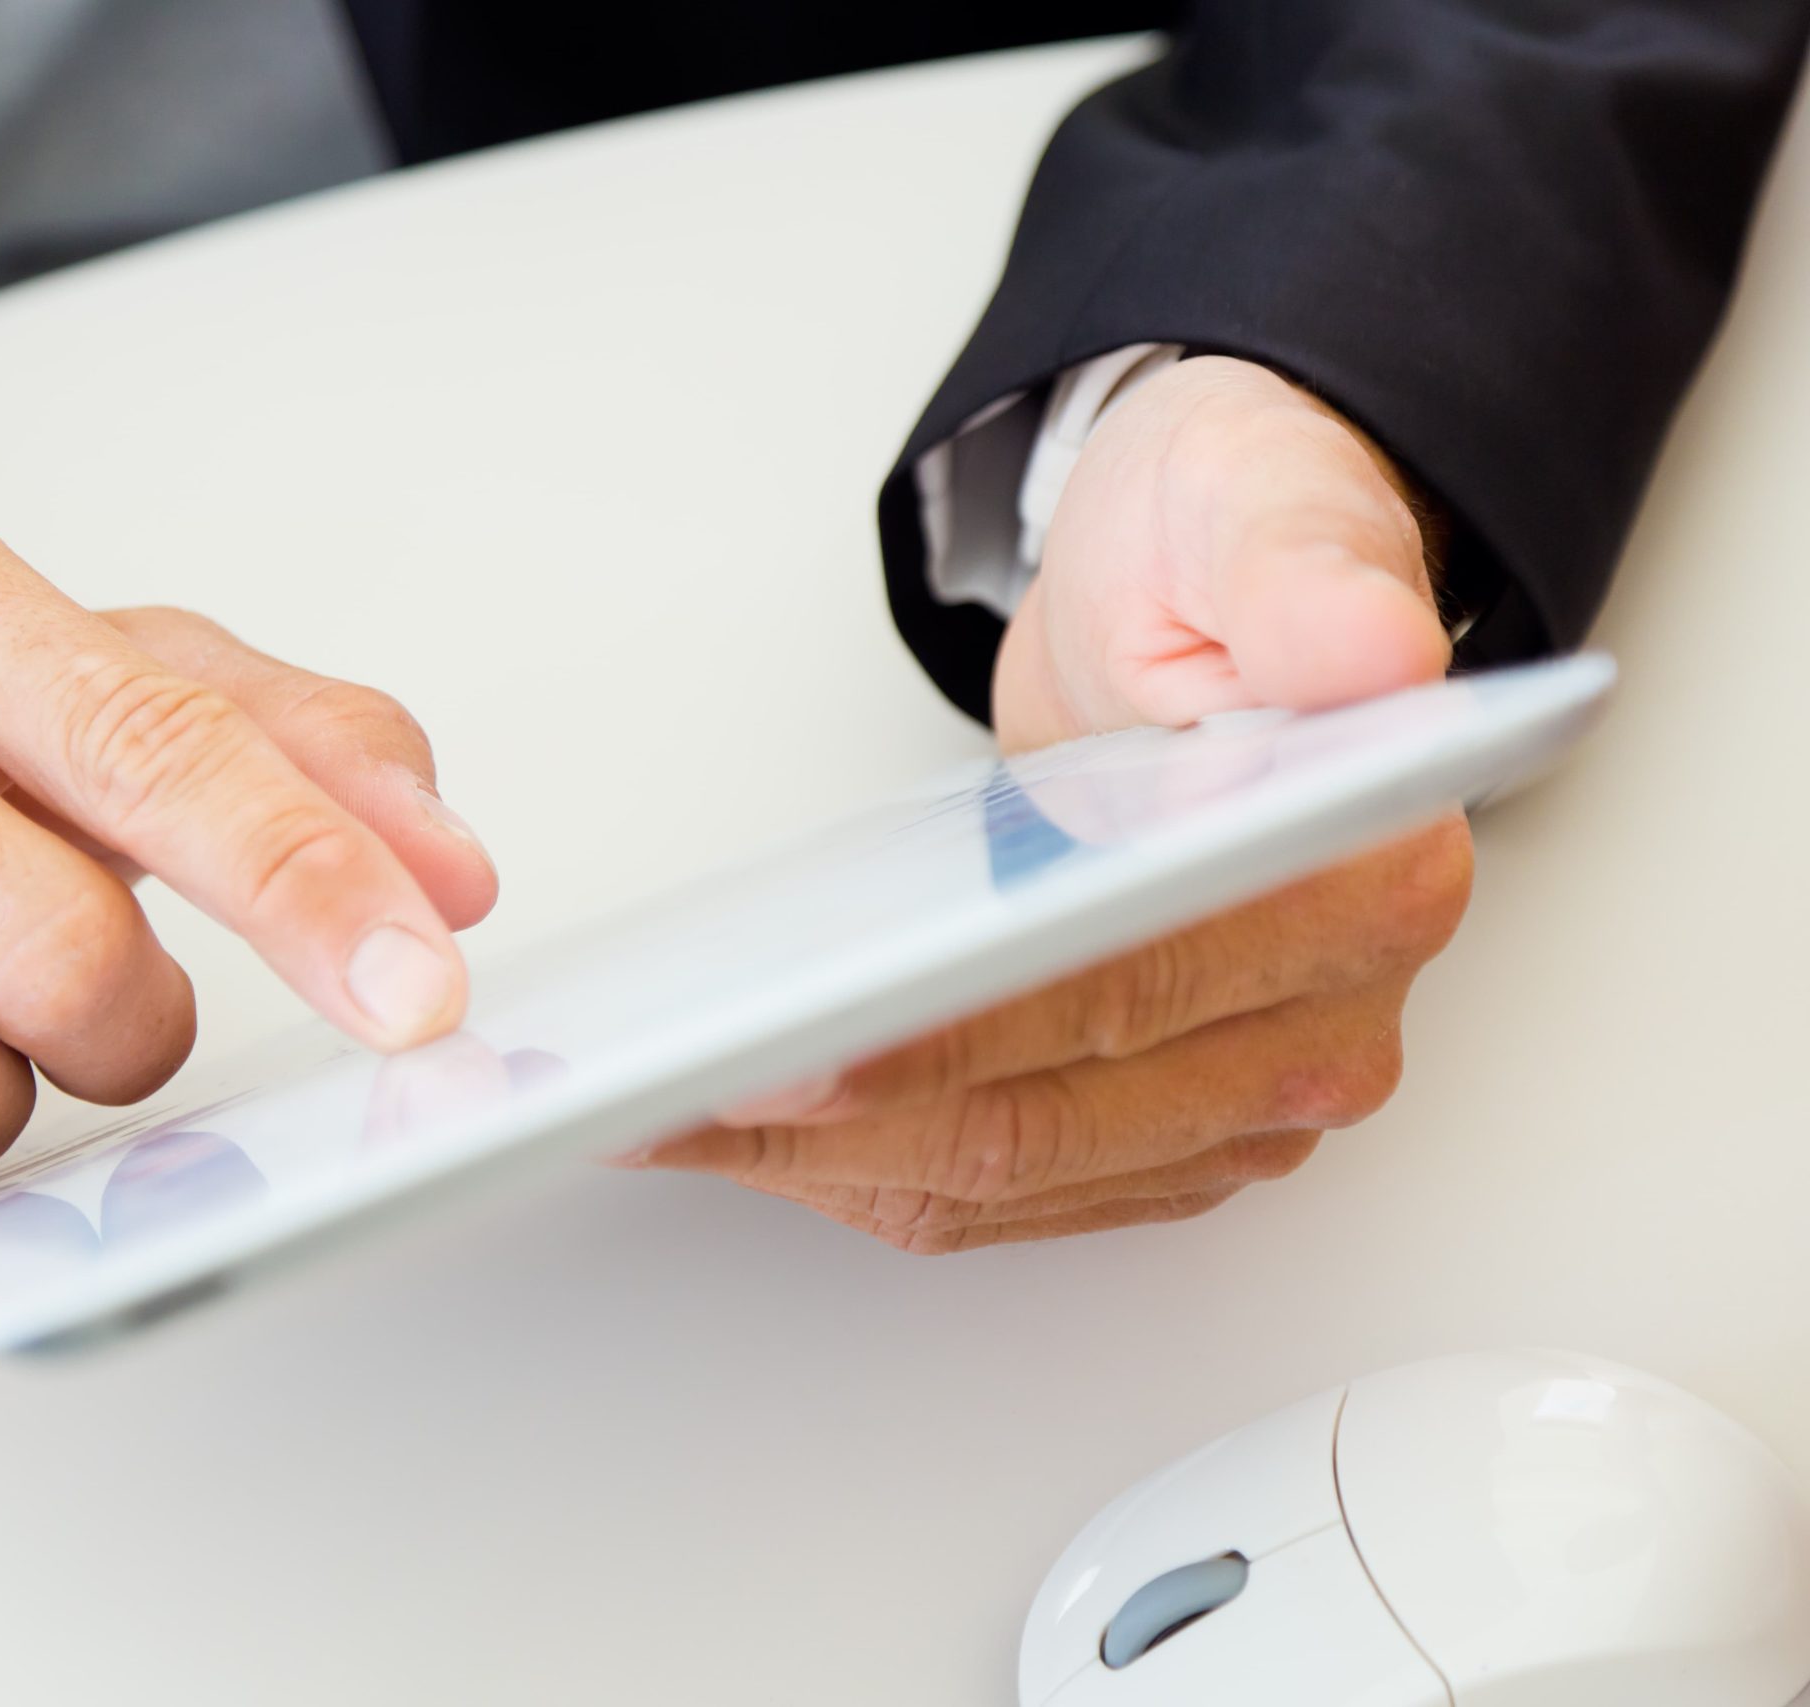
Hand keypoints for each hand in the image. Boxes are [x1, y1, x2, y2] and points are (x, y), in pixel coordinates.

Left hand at [634, 357, 1469, 1250]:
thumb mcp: (1260, 509)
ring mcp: (1232, 1098)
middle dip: (825, 1118)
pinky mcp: (1148, 1128)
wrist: (1204, 609)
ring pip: (988, 1178)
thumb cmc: (1221, 557)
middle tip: (655, 1092)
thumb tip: (1364, 652)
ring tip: (646, 1111)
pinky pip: (980, 1189)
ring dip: (805, 1158)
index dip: (941, 1034)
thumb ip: (1313, 580)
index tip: (792, 1041)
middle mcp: (1317, 1029)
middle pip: (1034, 1121)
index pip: (1120, 993)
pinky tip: (724, 1122)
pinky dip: (840, 1163)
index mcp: (1362, 886)